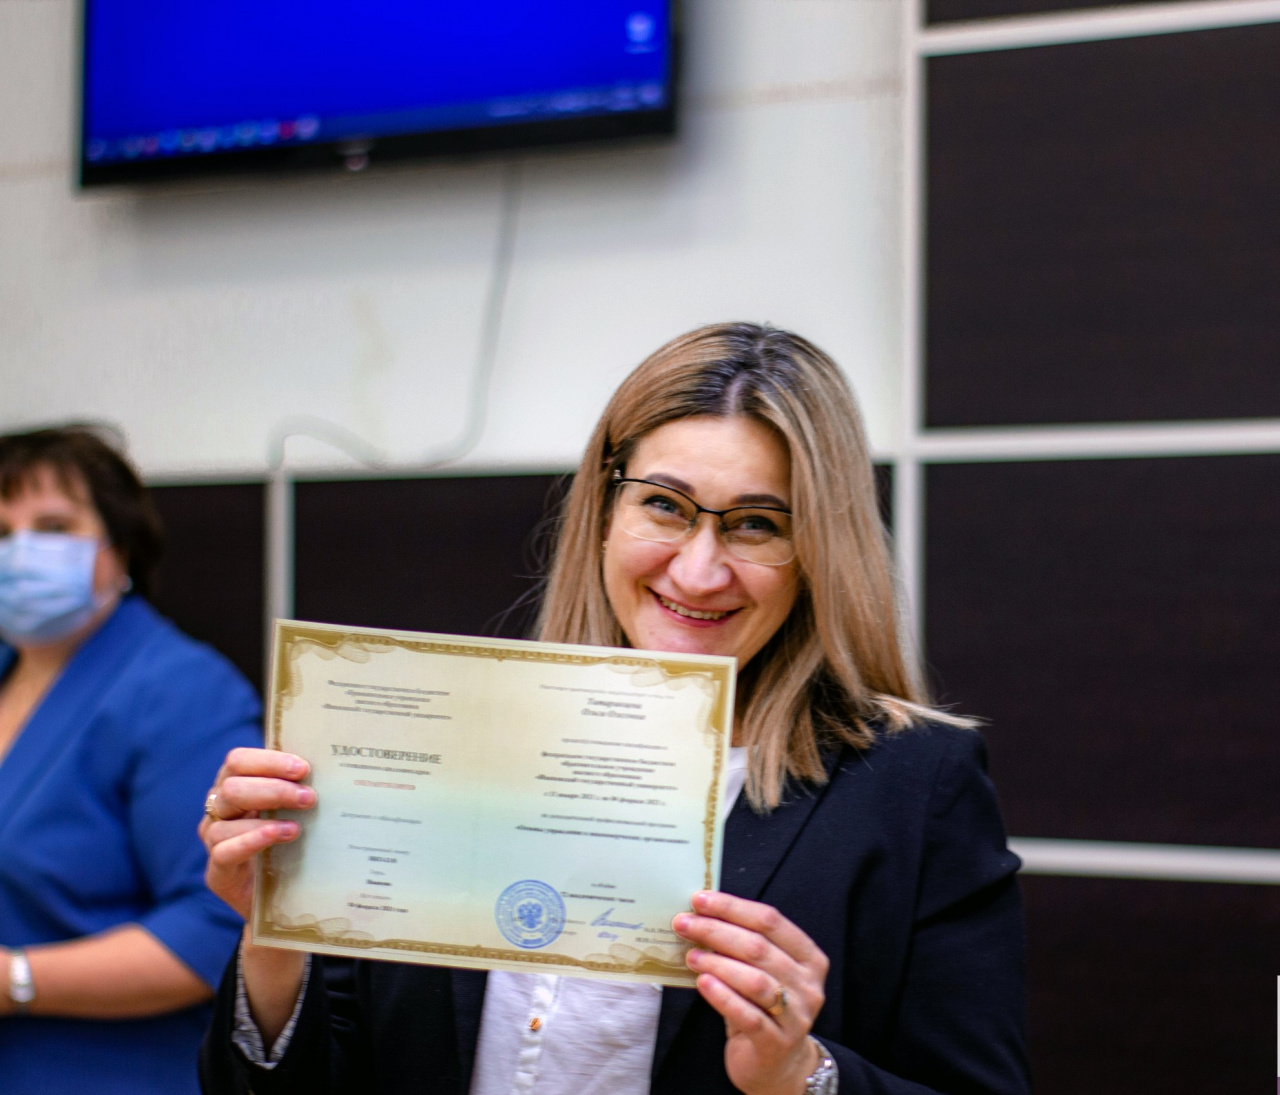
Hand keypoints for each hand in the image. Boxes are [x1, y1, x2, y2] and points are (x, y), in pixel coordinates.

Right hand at [199, 747, 314, 919]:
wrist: (282, 899)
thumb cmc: (291, 843)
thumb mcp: (294, 811)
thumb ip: (299, 788)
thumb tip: (331, 767)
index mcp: (234, 785)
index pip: (238, 761)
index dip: (268, 761)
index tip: (303, 768)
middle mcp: (218, 810)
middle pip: (232, 787)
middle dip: (273, 788)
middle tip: (309, 797)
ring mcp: (213, 841)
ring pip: (225, 819)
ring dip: (266, 816)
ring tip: (298, 825)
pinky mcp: (217, 873)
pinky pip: (224, 852)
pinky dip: (252, 840)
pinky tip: (278, 836)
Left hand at [673, 891, 828, 1094]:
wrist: (777, 1065)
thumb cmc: (762, 1007)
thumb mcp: (760, 972)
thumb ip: (741, 946)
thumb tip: (699, 915)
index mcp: (808, 957)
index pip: (770, 920)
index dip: (732, 907)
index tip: (700, 899)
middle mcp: (808, 984)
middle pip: (759, 948)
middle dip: (716, 931)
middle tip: (684, 924)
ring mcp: (797, 1016)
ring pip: (755, 981)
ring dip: (718, 963)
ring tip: (691, 955)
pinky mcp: (777, 1043)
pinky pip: (748, 1015)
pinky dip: (723, 997)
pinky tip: (702, 984)